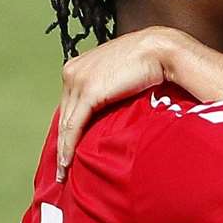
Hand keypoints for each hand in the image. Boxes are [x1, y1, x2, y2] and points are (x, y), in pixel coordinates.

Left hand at [56, 26, 190, 179]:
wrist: (161, 51)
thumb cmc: (150, 63)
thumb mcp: (122, 76)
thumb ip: (109, 89)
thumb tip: (111, 110)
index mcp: (78, 66)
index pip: (69, 104)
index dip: (67, 128)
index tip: (66, 148)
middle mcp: (72, 72)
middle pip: (64, 114)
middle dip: (61, 142)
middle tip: (61, 167)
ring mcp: (78, 80)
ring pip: (66, 123)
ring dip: (63, 150)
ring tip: (63, 172)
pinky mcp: (88, 92)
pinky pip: (74, 125)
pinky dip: (69, 146)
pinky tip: (68, 162)